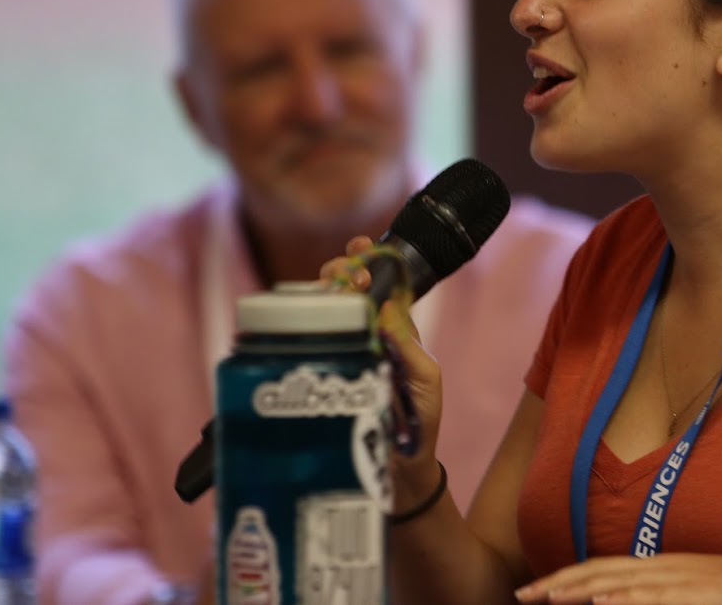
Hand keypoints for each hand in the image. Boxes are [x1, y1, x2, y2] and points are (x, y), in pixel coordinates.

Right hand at [320, 236, 445, 509]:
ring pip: (319, 312)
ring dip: (321, 292)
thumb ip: (408, 342)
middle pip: (341, 293)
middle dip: (341, 271)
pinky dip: (297, 326)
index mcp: (391, 333)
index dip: (368, 261)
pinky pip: (302, 345)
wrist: (397, 475)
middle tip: (348, 274)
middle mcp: (360, 339)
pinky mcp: (314, 378)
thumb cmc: (418, 425)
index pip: (376, 287)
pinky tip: (296, 317)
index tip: (363, 246)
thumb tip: (388, 302)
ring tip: (332, 288)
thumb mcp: (425, 380)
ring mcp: (336, 357)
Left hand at [514, 554, 721, 604]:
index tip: (533, 590)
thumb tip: (628, 603)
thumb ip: (666, 597)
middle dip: (559, 584)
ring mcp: (687, 580)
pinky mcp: (706, 596)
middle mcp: (669, 566)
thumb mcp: (700, 592)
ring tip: (549, 598)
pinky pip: (661, 599)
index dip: (565, 578)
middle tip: (522, 596)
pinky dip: (631, 602)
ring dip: (584, 590)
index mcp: (665, 564)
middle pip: (603, 572)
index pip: (603, 568)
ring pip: (624, 584)